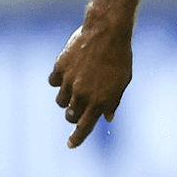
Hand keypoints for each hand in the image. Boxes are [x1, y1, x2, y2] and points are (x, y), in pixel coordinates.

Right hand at [48, 20, 132, 147]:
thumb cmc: (120, 57)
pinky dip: (60, 80)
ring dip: (67, 98)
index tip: (71, 145)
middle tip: (81, 105)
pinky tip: (69, 71)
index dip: (77, 139)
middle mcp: (82, 95)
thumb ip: (113, 101)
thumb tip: (107, 117)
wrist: (107, 31)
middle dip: (75, 115)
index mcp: (100, 102)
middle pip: (71, 116)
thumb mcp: (123, 81)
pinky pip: (54, 82)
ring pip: (61, 101)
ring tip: (78, 84)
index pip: (84, 128)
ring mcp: (69, 82)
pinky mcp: (60, 68)